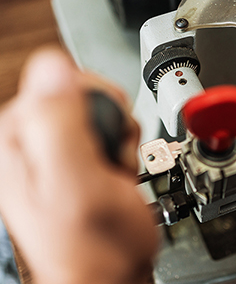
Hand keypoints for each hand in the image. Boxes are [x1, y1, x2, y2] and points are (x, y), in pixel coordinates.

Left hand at [0, 48, 158, 283]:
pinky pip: (108, 129)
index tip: (104, 138)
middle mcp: (31, 139)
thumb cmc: (97, 246)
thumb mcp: (78, 184)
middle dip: (113, 121)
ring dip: (121, 136)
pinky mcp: (75, 157)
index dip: (99, 104)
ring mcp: (54, 149)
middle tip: (110, 156)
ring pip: (101, 110)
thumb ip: (61, 125)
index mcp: (19, 138)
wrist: (112, 275)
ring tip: (114, 169)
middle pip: (85, 92)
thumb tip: (53, 67)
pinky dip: (123, 147)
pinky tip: (116, 172)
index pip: (62, 78)